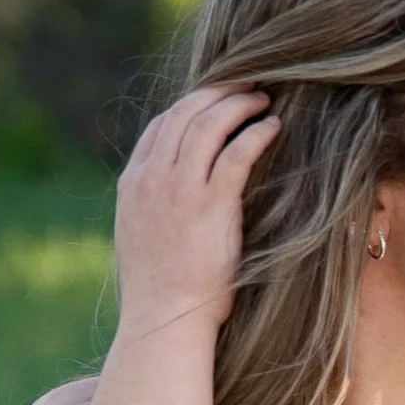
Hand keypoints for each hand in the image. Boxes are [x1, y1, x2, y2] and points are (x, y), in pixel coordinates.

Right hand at [112, 84, 280, 341]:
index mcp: (132, 185)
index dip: (189, 107)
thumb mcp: (141, 240)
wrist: (163, 320)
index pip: (159, 127)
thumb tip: (174, 204)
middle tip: (246, 85)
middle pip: (183, 113)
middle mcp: (152, 179)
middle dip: (217, 92)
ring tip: (263, 99)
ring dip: (239, 104)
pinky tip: (272, 127)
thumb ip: (153, 210)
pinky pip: (237, 151)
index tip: (216, 101)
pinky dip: (256, 132)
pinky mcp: (211, 204)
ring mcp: (179, 189)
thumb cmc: (160, 293)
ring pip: (209, 123)